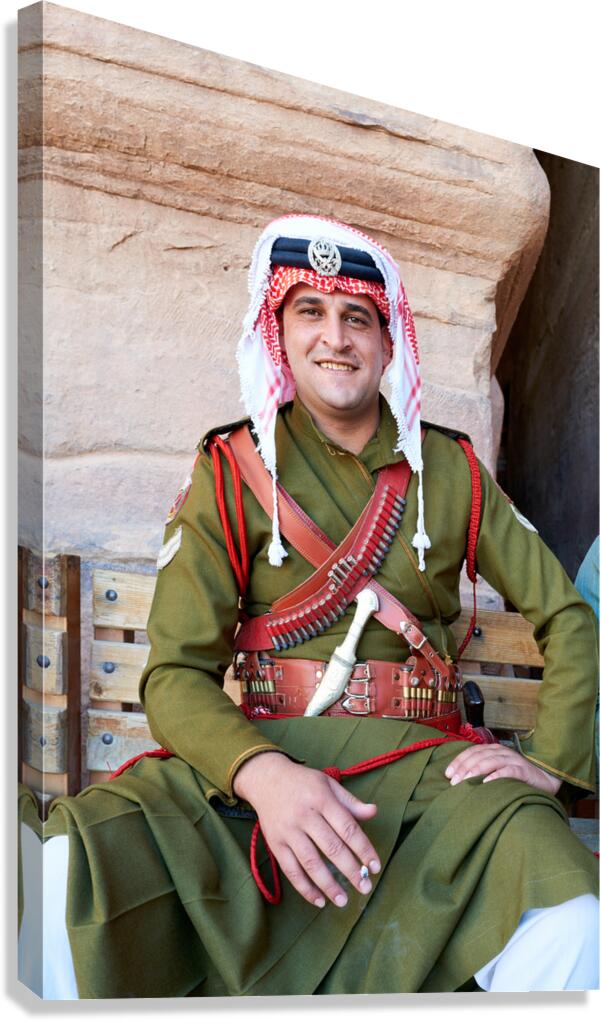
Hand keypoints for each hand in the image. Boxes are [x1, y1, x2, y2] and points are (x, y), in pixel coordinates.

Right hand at [233, 751, 379, 908]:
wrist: (266, 779)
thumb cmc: (303, 782)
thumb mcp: (328, 783)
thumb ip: (350, 802)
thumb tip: (374, 812)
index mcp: (322, 799)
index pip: (348, 828)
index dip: (364, 849)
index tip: (376, 867)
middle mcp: (305, 816)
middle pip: (332, 847)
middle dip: (351, 871)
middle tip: (365, 887)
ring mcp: (288, 831)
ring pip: (310, 862)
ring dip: (328, 885)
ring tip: (343, 901)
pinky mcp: (275, 843)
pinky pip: (290, 870)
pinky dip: (304, 888)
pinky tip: (318, 900)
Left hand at [445, 743, 561, 794]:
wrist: (546, 778)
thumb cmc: (517, 777)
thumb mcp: (497, 770)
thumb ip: (482, 770)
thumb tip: (459, 779)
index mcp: (493, 749)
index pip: (471, 752)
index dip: (458, 761)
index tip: (447, 773)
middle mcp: (501, 752)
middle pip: (478, 756)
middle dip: (463, 768)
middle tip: (453, 782)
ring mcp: (513, 760)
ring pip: (490, 761)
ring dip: (476, 771)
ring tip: (465, 781)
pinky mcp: (524, 770)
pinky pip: (508, 771)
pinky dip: (497, 776)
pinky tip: (487, 782)